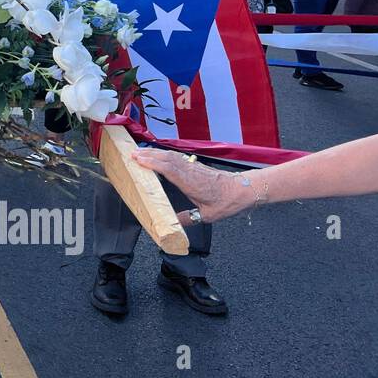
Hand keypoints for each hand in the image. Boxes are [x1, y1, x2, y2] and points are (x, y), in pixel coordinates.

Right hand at [129, 147, 251, 223]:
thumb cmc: (228, 201)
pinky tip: (158, 155)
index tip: (138, 160)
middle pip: (167, 158)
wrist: (245, 189)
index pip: (169, 169)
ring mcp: (193, 167)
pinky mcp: (196, 166)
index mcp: (192, 183)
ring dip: (155, 153)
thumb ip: (188, 219)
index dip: (153, 163)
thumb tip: (173, 225)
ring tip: (140, 152)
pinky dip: (164, 155)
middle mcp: (191, 171)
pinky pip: (176, 157)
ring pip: (171, 156)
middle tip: (131, 153)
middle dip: (148, 155)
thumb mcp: (208, 215)